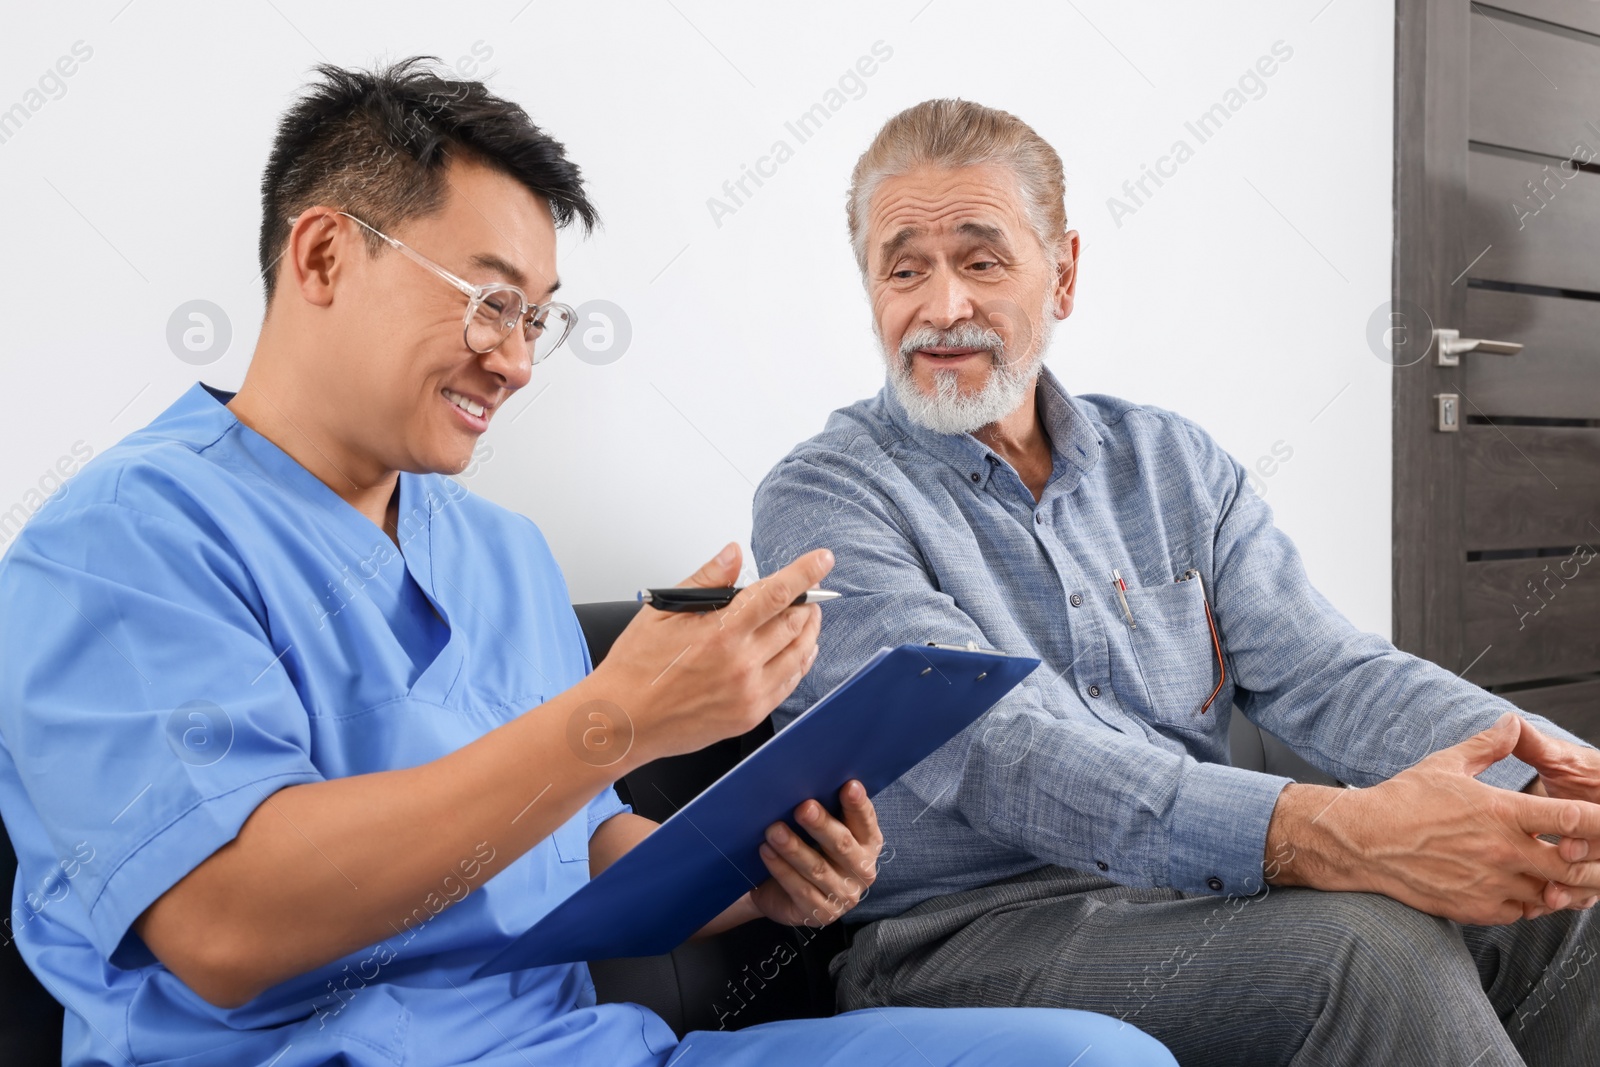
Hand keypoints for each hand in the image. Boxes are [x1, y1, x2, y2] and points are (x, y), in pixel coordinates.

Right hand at [584, 542, 833, 766]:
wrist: (623, 721)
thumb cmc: (636, 668)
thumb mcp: (663, 611)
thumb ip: (706, 580)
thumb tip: (733, 554)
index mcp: (721, 632)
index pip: (778, 592)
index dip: (806, 572)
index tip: (823, 559)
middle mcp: (741, 663)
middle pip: (796, 622)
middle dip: (807, 601)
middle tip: (807, 591)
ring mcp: (749, 693)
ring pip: (800, 654)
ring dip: (809, 630)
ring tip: (807, 617)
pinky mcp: (749, 716)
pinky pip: (789, 684)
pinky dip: (801, 662)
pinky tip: (799, 651)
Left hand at [748, 780, 881, 927]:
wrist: (782, 894)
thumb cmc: (808, 851)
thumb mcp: (820, 832)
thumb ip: (825, 811)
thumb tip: (808, 782)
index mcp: (868, 844)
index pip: (866, 822)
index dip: (858, 805)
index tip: (849, 786)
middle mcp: (862, 871)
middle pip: (842, 845)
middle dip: (822, 825)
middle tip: (803, 807)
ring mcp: (844, 896)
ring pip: (818, 869)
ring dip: (794, 848)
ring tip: (774, 830)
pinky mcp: (821, 914)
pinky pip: (800, 889)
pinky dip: (781, 869)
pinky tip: (767, 852)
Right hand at [1272, 712, 1599, 924]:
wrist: (1364, 841)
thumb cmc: (1402, 800)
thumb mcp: (1446, 764)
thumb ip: (1488, 746)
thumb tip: (1511, 722)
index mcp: (1500, 811)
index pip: (1572, 819)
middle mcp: (1502, 850)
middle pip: (1572, 866)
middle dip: (1589, 864)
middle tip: (1590, 856)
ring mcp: (1491, 883)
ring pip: (1550, 894)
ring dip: (1557, 885)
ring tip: (1554, 873)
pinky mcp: (1477, 908)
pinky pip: (1522, 913)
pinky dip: (1529, 902)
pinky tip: (1520, 887)